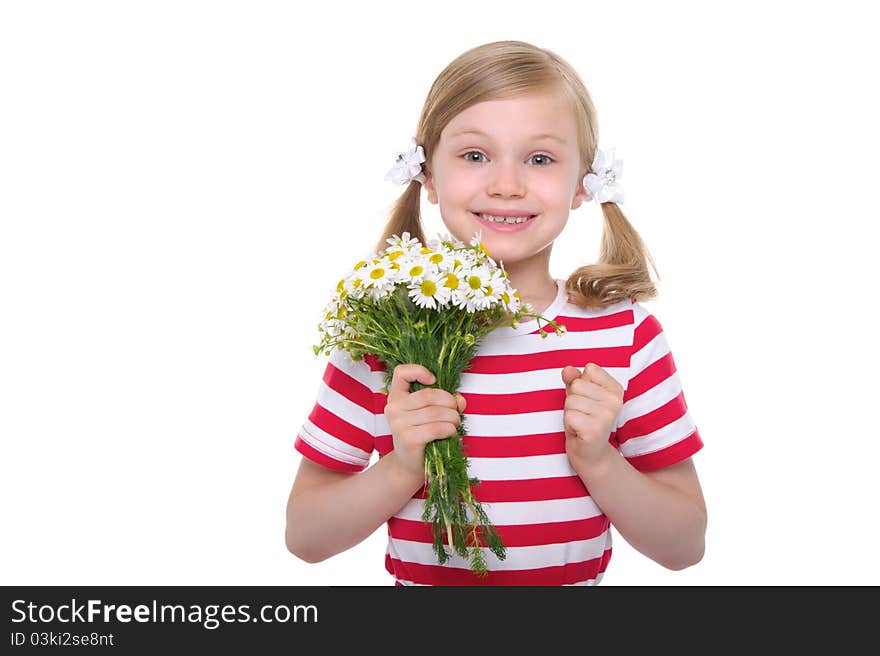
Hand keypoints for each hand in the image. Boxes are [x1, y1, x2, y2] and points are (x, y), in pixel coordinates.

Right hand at [383, 364, 466, 483]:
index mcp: (396, 397)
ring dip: (453, 418)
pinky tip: (451, 433)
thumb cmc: (422, 435)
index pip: (401, 372)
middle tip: (455, 411)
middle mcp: (394, 408)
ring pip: (435, 412)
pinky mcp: (408, 439)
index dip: (419, 371)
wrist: (409, 465)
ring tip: (455, 423)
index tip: (433, 380)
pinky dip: (450, 429)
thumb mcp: (430, 414)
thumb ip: (445, 402)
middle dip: (449, 402)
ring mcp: (399, 424)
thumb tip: (460, 400)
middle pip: (428, 394)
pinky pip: (437, 428)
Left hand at [560, 362, 623, 468]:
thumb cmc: (584, 421)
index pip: (589, 370)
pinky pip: (569, 416)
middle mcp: (615, 401)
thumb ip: (574, 379)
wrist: (591, 455)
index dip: (581, 385)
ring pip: (571, 401)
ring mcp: (607, 416)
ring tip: (580, 424)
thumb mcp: (579, 395)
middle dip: (572, 400)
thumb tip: (567, 369)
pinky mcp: (595, 430)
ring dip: (570, 413)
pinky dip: (569, 425)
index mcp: (616, 389)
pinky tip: (579, 432)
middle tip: (582, 415)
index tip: (587, 401)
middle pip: (577, 385)